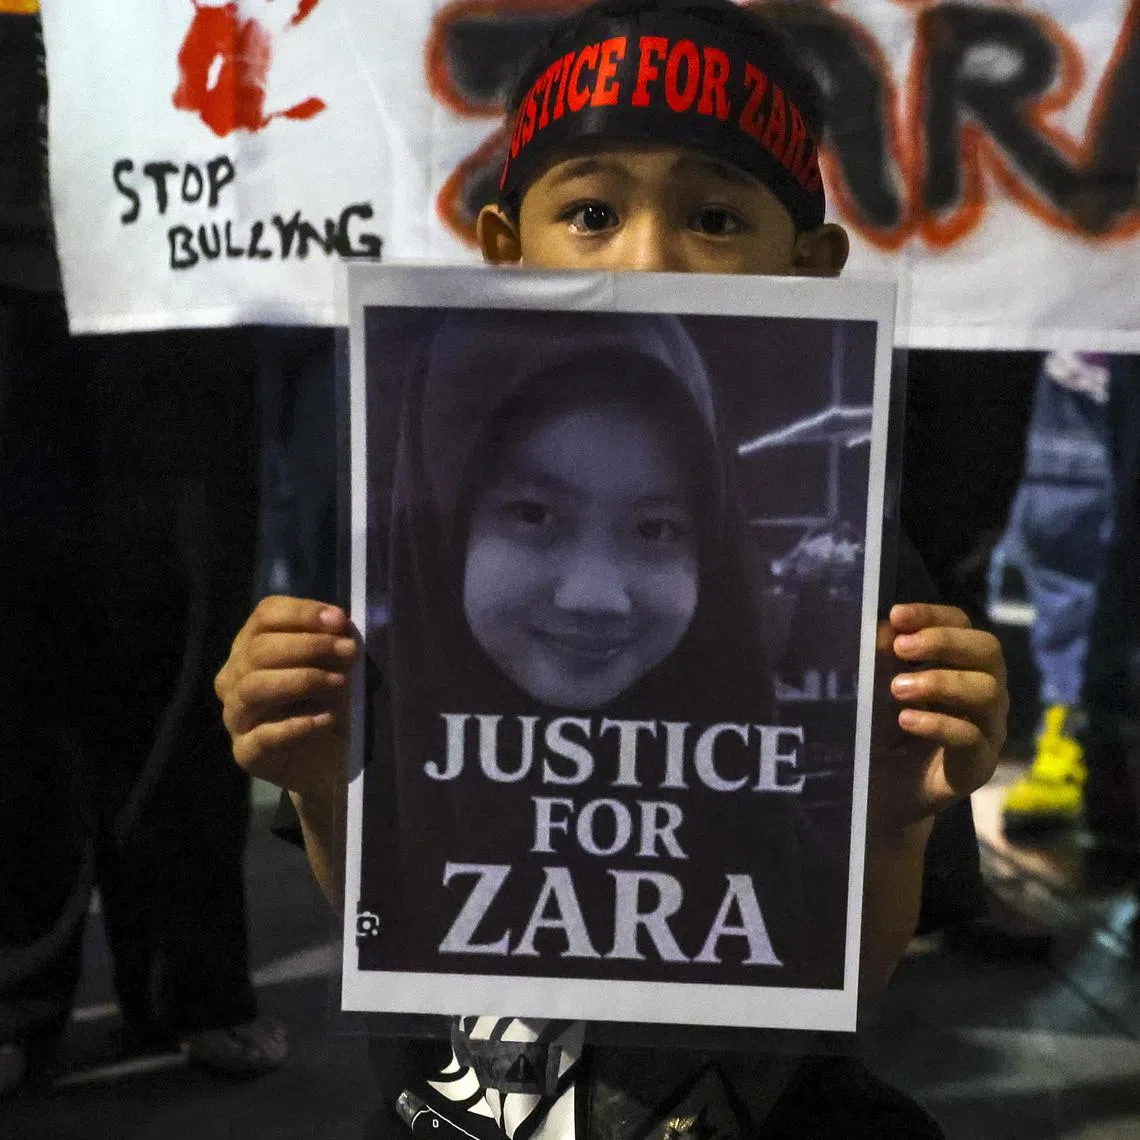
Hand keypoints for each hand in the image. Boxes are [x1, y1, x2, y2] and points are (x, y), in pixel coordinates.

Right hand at [215, 596, 357, 798]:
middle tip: (347, 653)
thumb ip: (335, 643)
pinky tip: (325, 719)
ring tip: (339, 683)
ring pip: (253, 687)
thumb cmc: (326, 704)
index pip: (264, 616)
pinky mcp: (245, 752)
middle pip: (258, 650)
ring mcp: (235, 716)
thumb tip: (341, 624)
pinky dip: (296, 725)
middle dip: (308, 646)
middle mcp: (234, 678)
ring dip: (302, 680)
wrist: (326, 761)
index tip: (339, 621)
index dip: (302, 613)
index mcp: (251, 648)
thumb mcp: (335, 667)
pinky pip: (262, 736)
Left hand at [869, 603, 1007, 831]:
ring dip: (941, 682)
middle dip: (944, 642)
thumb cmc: (881, 730)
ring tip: (898, 688)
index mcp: (961, 664)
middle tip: (903, 648)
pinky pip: (971, 738)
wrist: (881, 792)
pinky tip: (906, 720)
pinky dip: (938, 724)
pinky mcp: (978, 766)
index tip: (897, 615)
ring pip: (988, 692)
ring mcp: (987, 729)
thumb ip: (881, 658)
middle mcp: (983, 691)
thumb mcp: (874, 688)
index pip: (962, 624)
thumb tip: (883, 629)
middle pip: (988, 651)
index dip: (933, 615)